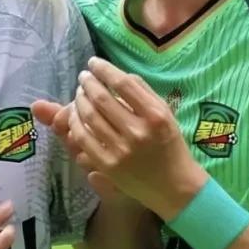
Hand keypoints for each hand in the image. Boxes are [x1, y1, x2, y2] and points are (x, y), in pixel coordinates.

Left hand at [40, 58, 206, 216]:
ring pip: (89, 117)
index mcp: (155, 115)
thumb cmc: (170, 145)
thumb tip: (116, 73)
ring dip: (79, 100)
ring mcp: (121, 150)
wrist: (173, 186)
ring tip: (79, 93)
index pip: (123, 83)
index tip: (94, 63)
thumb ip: (143, 92)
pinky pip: (83, 139)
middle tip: (83, 77)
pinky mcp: (108, 166)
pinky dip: (75, 123)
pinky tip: (75, 115)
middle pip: (102, 98)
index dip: (104, 69)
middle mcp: (138, 131)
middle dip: (87, 83)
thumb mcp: (166, 114)